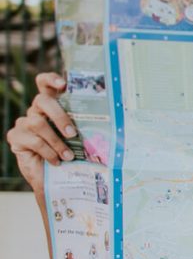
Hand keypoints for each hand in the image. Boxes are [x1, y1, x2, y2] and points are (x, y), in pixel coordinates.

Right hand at [5, 71, 75, 198]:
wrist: (54, 179)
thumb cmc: (70, 154)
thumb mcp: (80, 138)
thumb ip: (84, 125)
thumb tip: (111, 121)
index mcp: (52, 106)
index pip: (44, 83)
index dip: (51, 79)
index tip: (63, 84)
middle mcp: (36, 111)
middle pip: (42, 100)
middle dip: (60, 116)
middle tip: (73, 133)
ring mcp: (24, 123)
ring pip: (38, 123)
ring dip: (56, 141)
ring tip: (69, 155)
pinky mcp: (15, 137)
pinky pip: (33, 140)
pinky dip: (48, 152)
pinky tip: (56, 161)